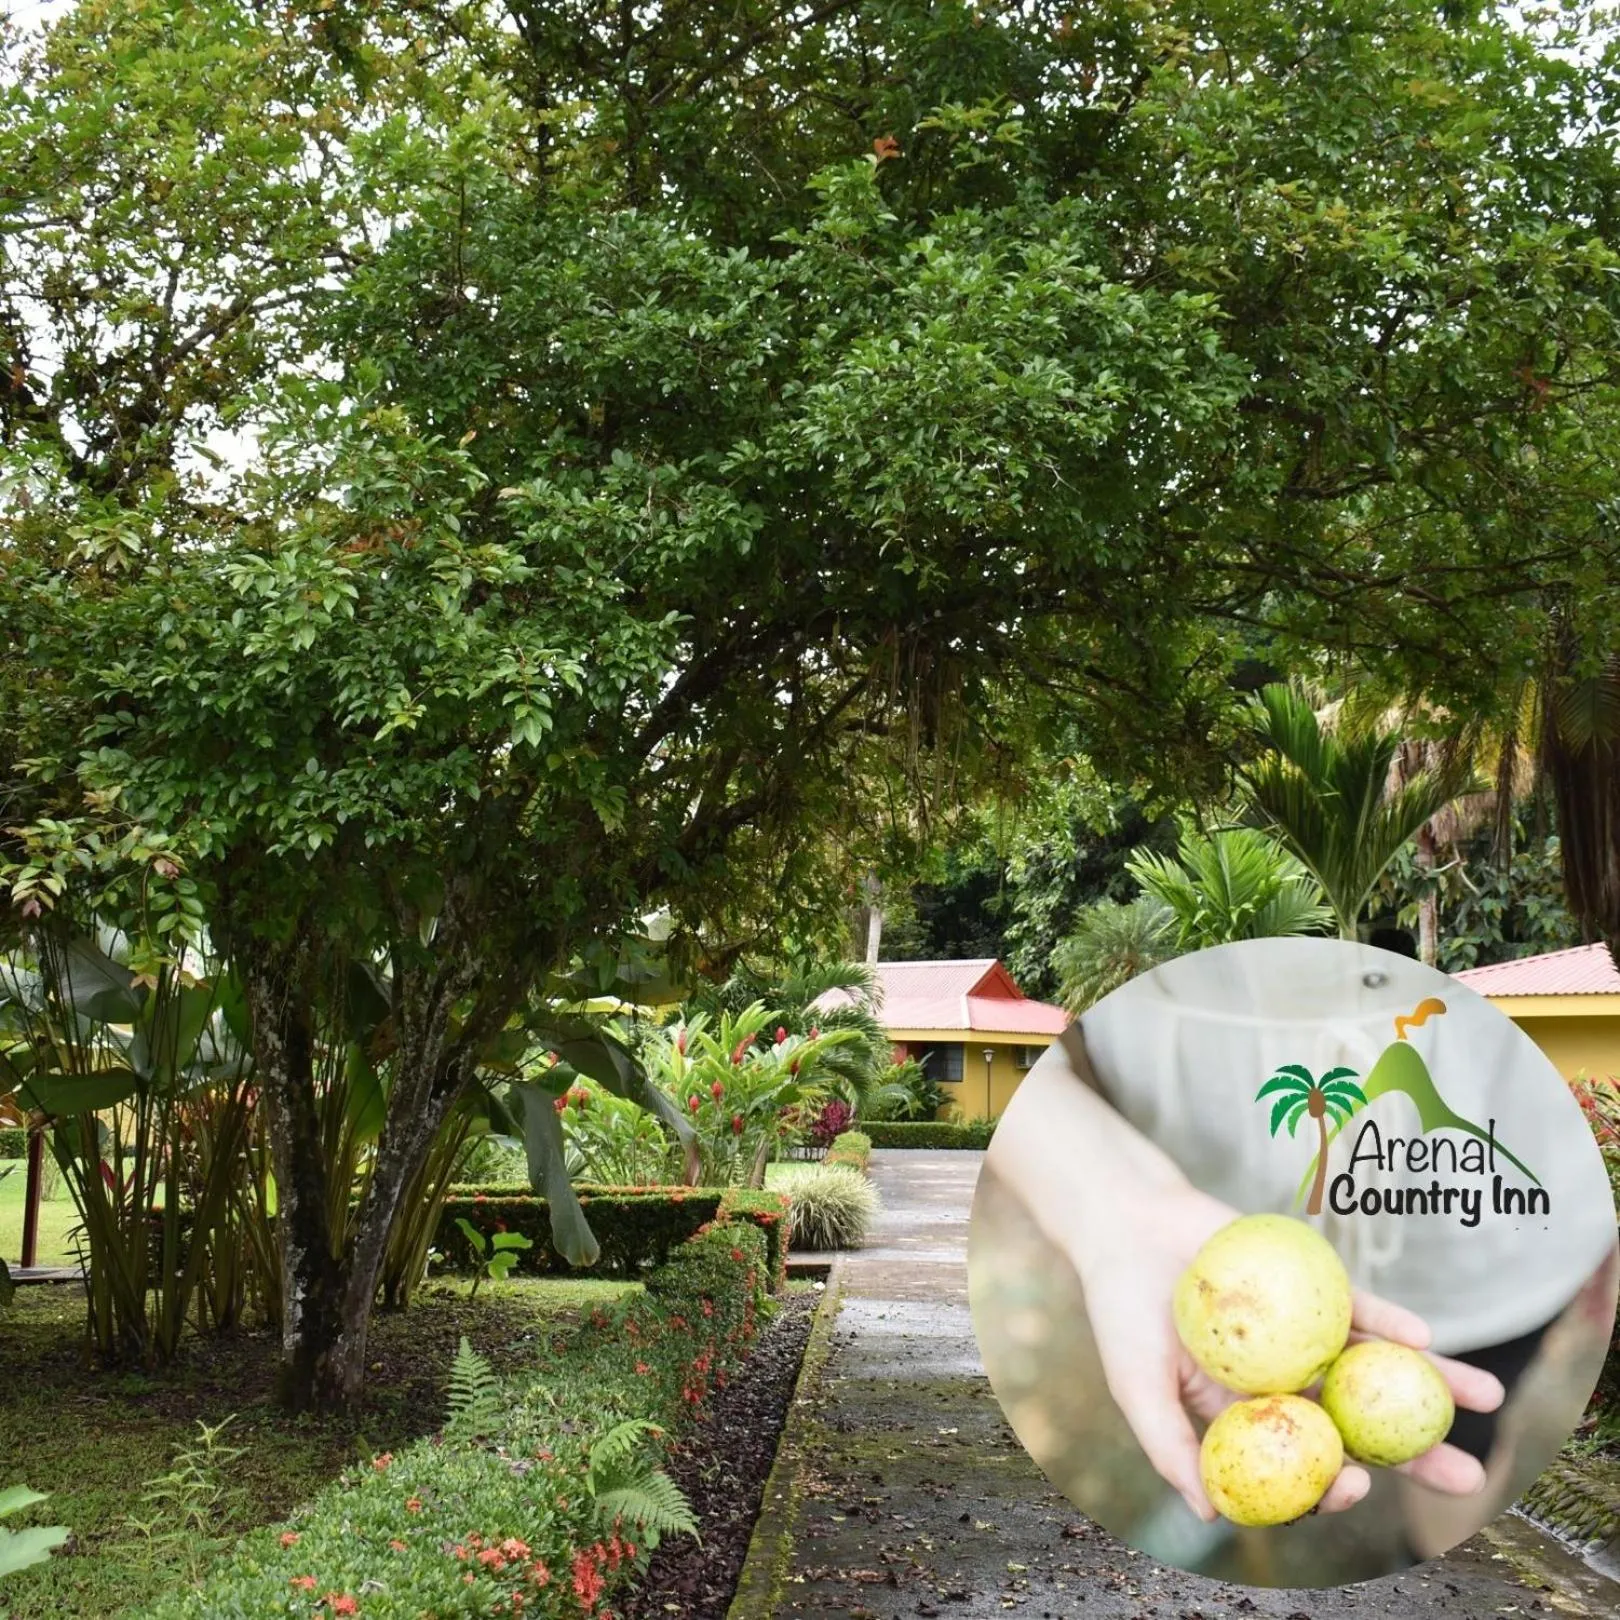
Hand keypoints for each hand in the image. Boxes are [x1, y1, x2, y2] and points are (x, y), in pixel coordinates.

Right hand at [1073, 1184, 1506, 1523]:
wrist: (1128, 1225)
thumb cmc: (1121, 1309)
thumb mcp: (1134, 1383)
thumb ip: (1168, 1445)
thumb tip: (1209, 1512)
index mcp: (1247, 1418)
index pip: (1304, 1466)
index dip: (1336, 1483)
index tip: (1356, 1482)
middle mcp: (1286, 1383)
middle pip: (1360, 1428)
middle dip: (1417, 1455)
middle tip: (1467, 1476)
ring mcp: (1305, 1336)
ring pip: (1377, 1370)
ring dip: (1434, 1386)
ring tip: (1488, 1397)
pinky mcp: (1313, 1288)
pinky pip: (1360, 1310)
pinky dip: (1392, 1323)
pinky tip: (1424, 1339)